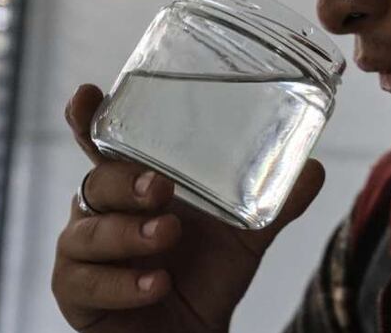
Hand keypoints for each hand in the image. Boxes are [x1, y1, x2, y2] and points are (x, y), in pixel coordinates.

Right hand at [51, 84, 324, 331]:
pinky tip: (156, 284)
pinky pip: (83, 283)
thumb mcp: (243, 236)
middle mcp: (101, 212)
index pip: (103, 144)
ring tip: (167, 233)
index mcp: (132, 184)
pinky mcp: (76, 295)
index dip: (88, 119)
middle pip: (96, 182)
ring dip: (128, 233)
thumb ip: (274, 204)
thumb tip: (314, 169)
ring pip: (86, 233)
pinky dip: (123, 284)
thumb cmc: (204, 274)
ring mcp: (82, 253)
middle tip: (161, 186)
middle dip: (126, 181)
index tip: (88, 94)